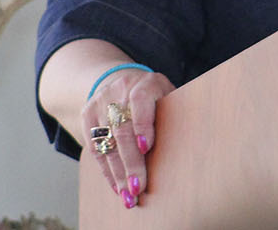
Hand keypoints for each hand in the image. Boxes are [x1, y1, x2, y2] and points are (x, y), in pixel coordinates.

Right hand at [81, 67, 175, 208]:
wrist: (124, 81)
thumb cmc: (158, 99)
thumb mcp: (171, 99)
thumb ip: (175, 117)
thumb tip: (190, 150)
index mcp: (147, 82)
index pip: (141, 100)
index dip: (143, 124)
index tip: (146, 148)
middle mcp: (120, 89)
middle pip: (122, 128)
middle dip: (131, 162)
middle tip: (139, 188)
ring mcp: (101, 100)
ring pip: (106, 141)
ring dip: (118, 173)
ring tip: (128, 197)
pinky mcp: (87, 114)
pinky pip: (95, 147)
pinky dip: (106, 170)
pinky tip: (117, 186)